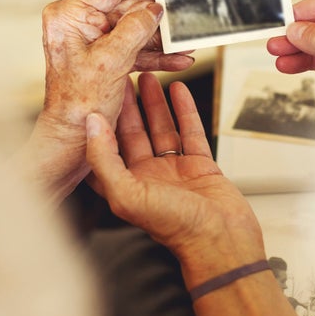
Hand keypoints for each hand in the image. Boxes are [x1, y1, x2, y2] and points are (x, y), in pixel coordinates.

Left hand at [18, 0, 193, 202]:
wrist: (72, 138)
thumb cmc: (77, 106)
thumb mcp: (111, 62)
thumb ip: (135, 29)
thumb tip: (153, 9)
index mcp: (70, 16)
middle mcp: (79, 24)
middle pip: (127, 7)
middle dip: (156, 16)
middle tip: (182, 17)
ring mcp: (92, 41)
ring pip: (134, 29)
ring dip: (161, 38)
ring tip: (185, 42)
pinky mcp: (104, 57)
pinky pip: (134, 48)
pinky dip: (155, 54)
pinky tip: (177, 58)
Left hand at [85, 73, 263, 286]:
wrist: (222, 240)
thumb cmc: (176, 228)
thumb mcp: (128, 194)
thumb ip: (105, 158)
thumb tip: (92, 124)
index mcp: (125, 185)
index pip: (106, 147)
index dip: (99, 122)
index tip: (98, 94)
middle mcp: (147, 177)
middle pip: (132, 132)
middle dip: (127, 104)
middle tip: (123, 75)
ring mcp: (174, 170)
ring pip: (161, 128)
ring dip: (154, 103)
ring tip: (149, 76)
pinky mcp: (199, 166)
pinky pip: (190, 131)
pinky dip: (184, 110)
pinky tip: (179, 90)